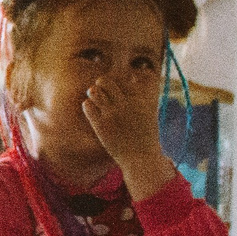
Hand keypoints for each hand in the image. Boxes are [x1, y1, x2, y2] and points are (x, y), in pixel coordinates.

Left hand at [80, 73, 173, 193]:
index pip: (123, 79)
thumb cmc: (145, 136)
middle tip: (101, 89)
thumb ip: (142, 94)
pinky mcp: (102, 125)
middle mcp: (126, 104)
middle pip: (106, 81)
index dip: (119, 81)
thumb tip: (134, 77)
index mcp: (140, 99)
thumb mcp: (149, 112)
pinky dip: (88, 105)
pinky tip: (91, 109)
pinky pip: (88, 106)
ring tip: (94, 97)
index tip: (117, 89)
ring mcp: (113, 114)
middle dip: (101, 83)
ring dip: (93, 93)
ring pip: (94, 92)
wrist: (141, 158)